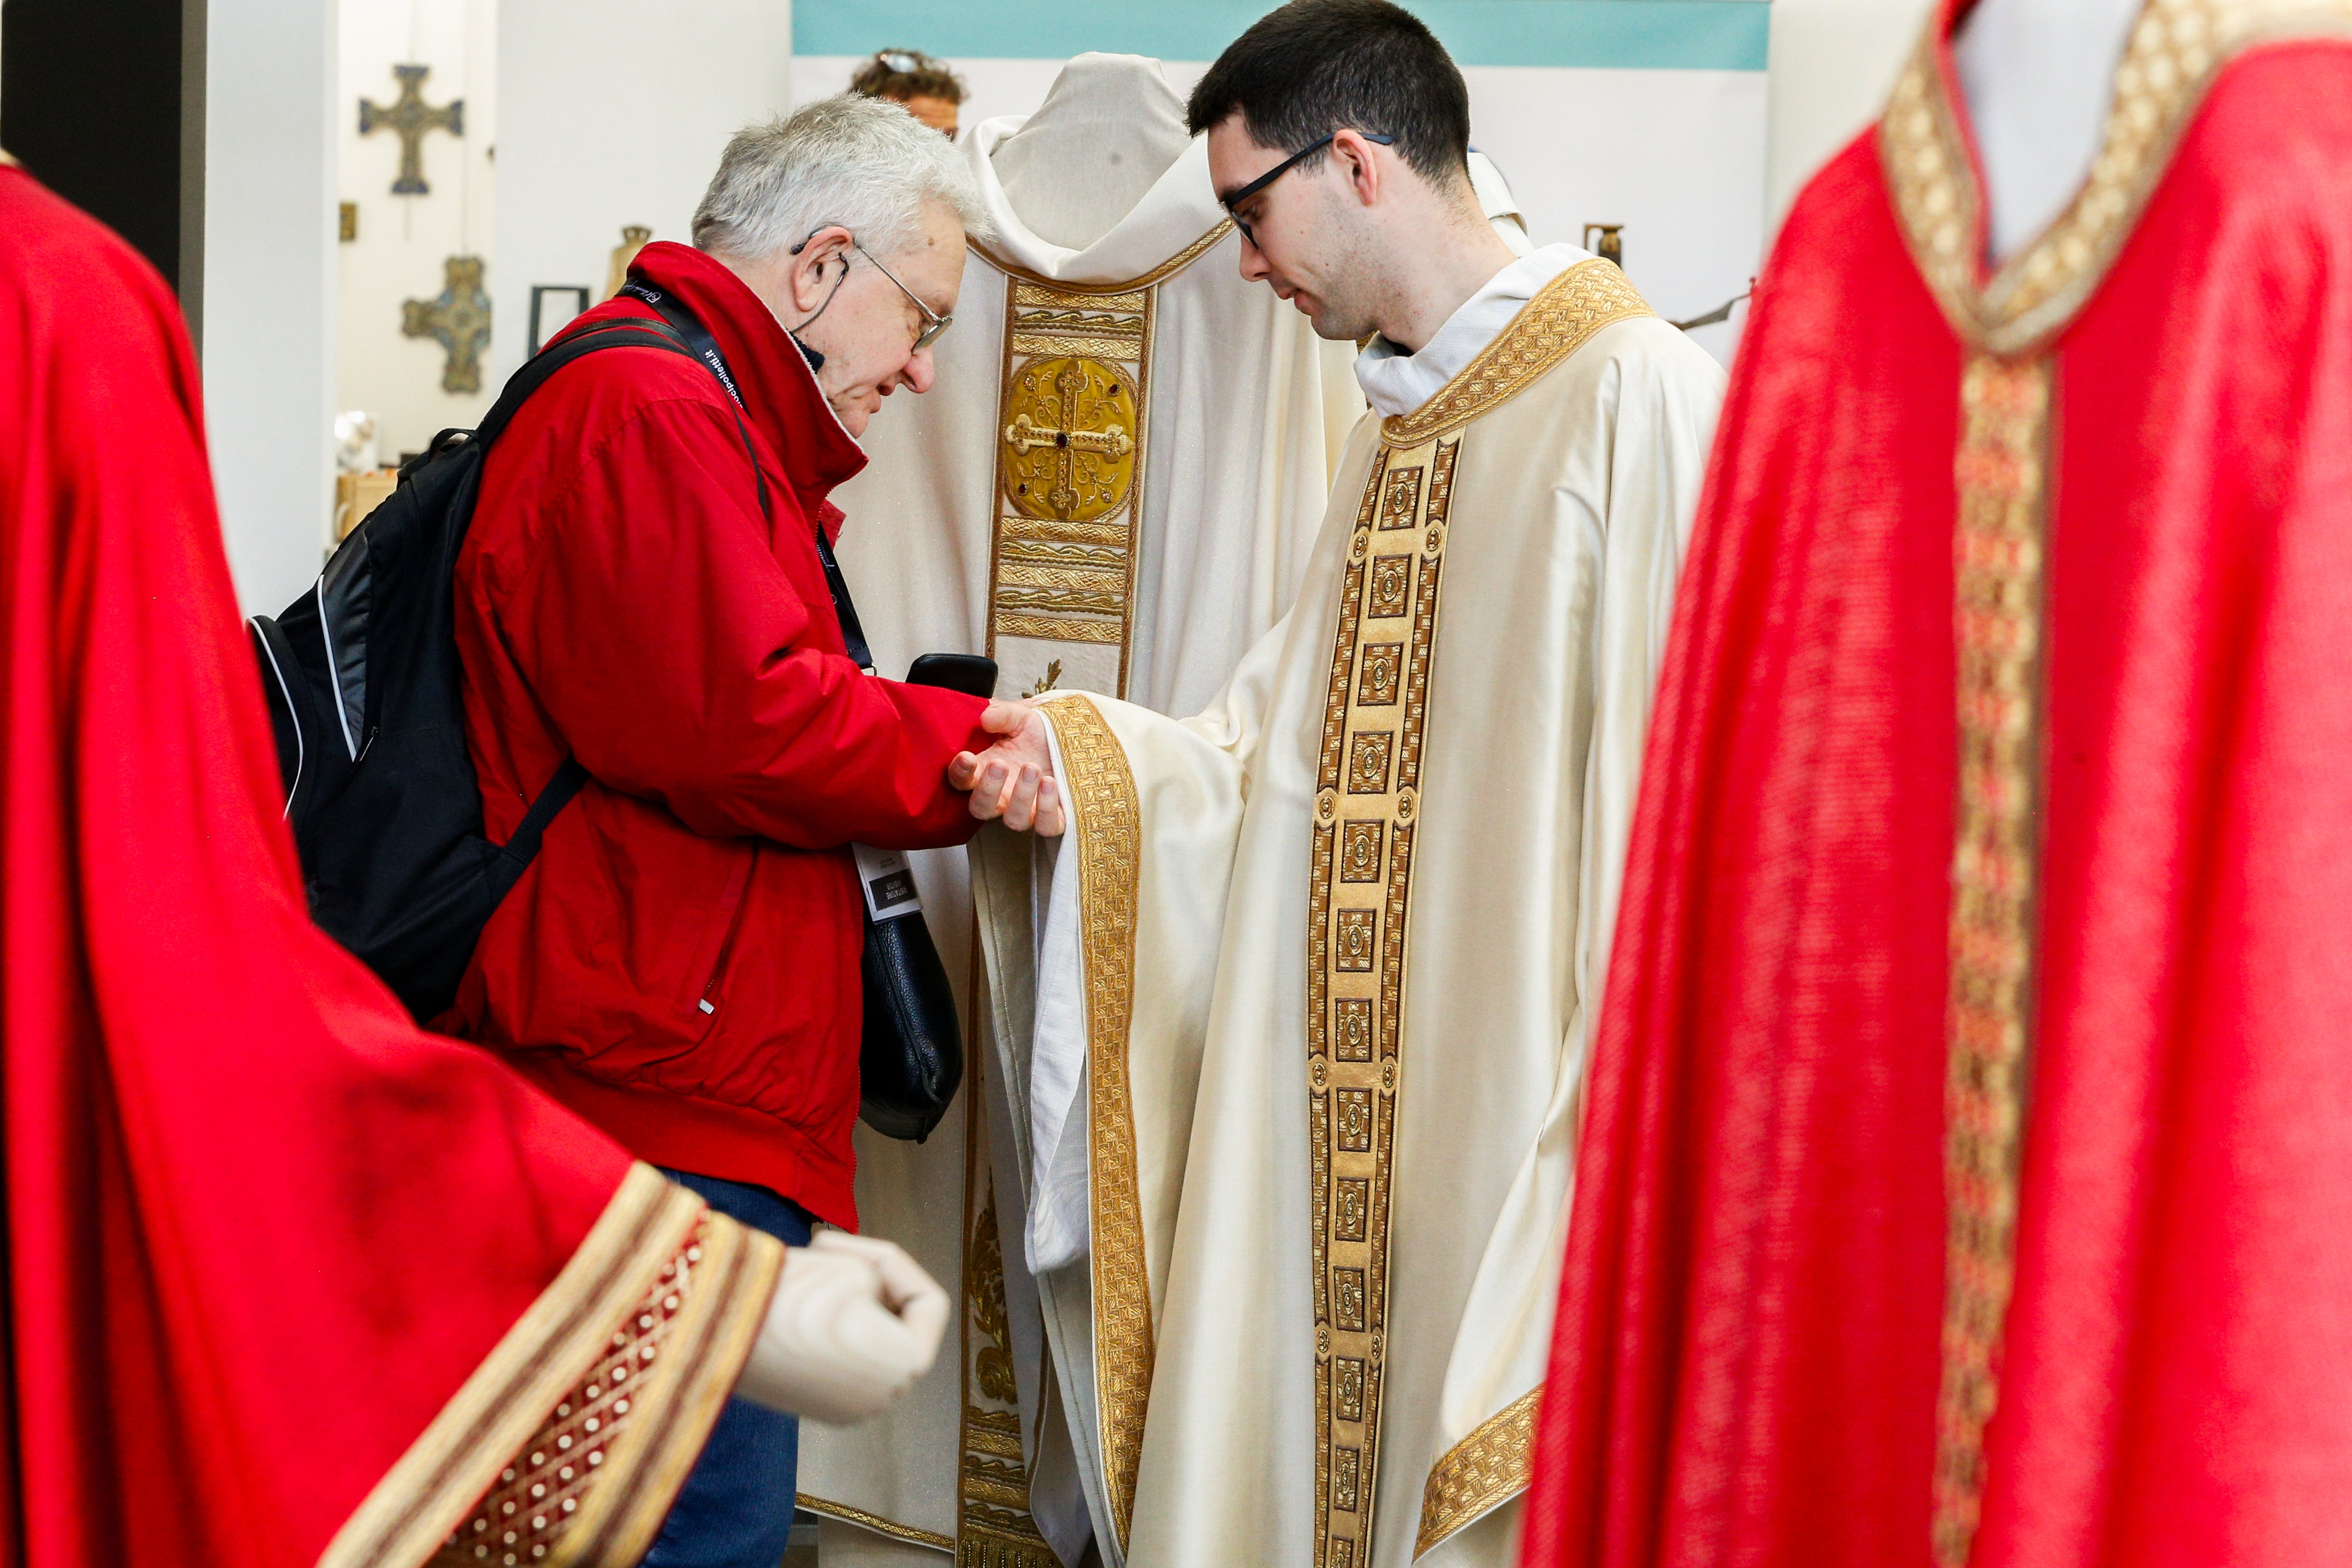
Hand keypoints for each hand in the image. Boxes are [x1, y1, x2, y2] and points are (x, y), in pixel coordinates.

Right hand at [732, 1231, 949, 1423]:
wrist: (712, 1331)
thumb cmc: (795, 1292)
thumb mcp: (858, 1268)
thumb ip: (883, 1284)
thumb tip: (874, 1302)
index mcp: (907, 1366)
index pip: (928, 1302)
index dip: (893, 1263)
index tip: (841, 1251)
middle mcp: (884, 1397)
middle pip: (898, 1319)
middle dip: (866, 1279)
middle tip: (818, 1256)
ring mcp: (849, 1407)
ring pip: (867, 1335)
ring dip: (843, 1298)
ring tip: (801, 1277)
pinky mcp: (816, 1404)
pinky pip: (839, 1355)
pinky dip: (824, 1326)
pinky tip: (789, 1305)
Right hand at [948, 700, 1065, 834]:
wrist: (1069, 740)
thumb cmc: (1037, 732)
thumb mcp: (1020, 717)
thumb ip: (1002, 715)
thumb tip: (986, 718)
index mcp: (985, 770)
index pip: (960, 781)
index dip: (960, 773)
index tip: (967, 756)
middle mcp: (1002, 795)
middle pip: (981, 809)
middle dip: (987, 789)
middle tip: (999, 764)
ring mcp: (1026, 809)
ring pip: (1014, 820)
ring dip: (1021, 796)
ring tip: (1032, 768)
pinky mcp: (1051, 818)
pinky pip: (1046, 827)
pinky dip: (1047, 809)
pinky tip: (1050, 783)